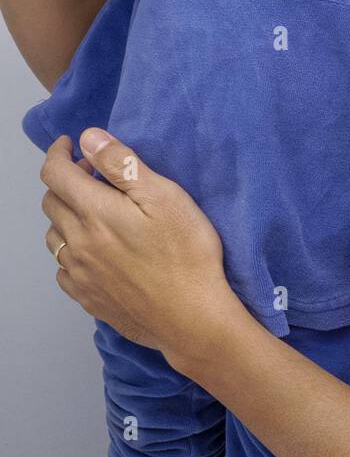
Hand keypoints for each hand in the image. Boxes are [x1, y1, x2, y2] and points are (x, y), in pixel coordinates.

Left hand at [40, 129, 239, 367]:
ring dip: (66, 216)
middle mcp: (77, 243)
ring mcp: (80, 274)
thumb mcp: (164, 196)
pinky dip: (72, 251)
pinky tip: (95, 252)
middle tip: (95, 175)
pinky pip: (63, 269)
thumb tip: (89, 139)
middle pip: (51, 202)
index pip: (55, 174)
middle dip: (67, 181)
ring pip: (54, 235)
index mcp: (94, 213)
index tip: (70, 144)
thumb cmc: (186, 253)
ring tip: (95, 213)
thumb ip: (122, 165)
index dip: (58, 153)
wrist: (192, 318)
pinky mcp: (88, 299)